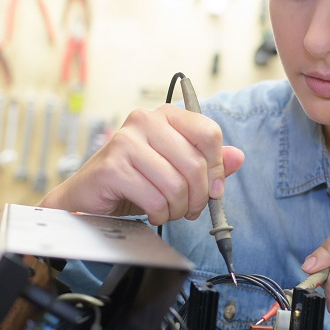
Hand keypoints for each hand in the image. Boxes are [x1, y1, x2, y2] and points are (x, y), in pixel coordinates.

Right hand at [39, 104, 243, 223]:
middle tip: (190, 209)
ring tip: (168, 211)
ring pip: (176, 184)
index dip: (216, 167)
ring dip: (177, 208)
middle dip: (198, 196)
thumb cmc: (136, 181)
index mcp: (166, 115)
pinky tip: (151, 212)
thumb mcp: (177, 170)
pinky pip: (155, 198)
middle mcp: (145, 120)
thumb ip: (208, 162)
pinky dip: (159, 214)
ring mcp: (126, 141)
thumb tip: (238, 157)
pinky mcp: (113, 166)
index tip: (213, 188)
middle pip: (195, 163)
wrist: (91, 197)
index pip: (209, 133)